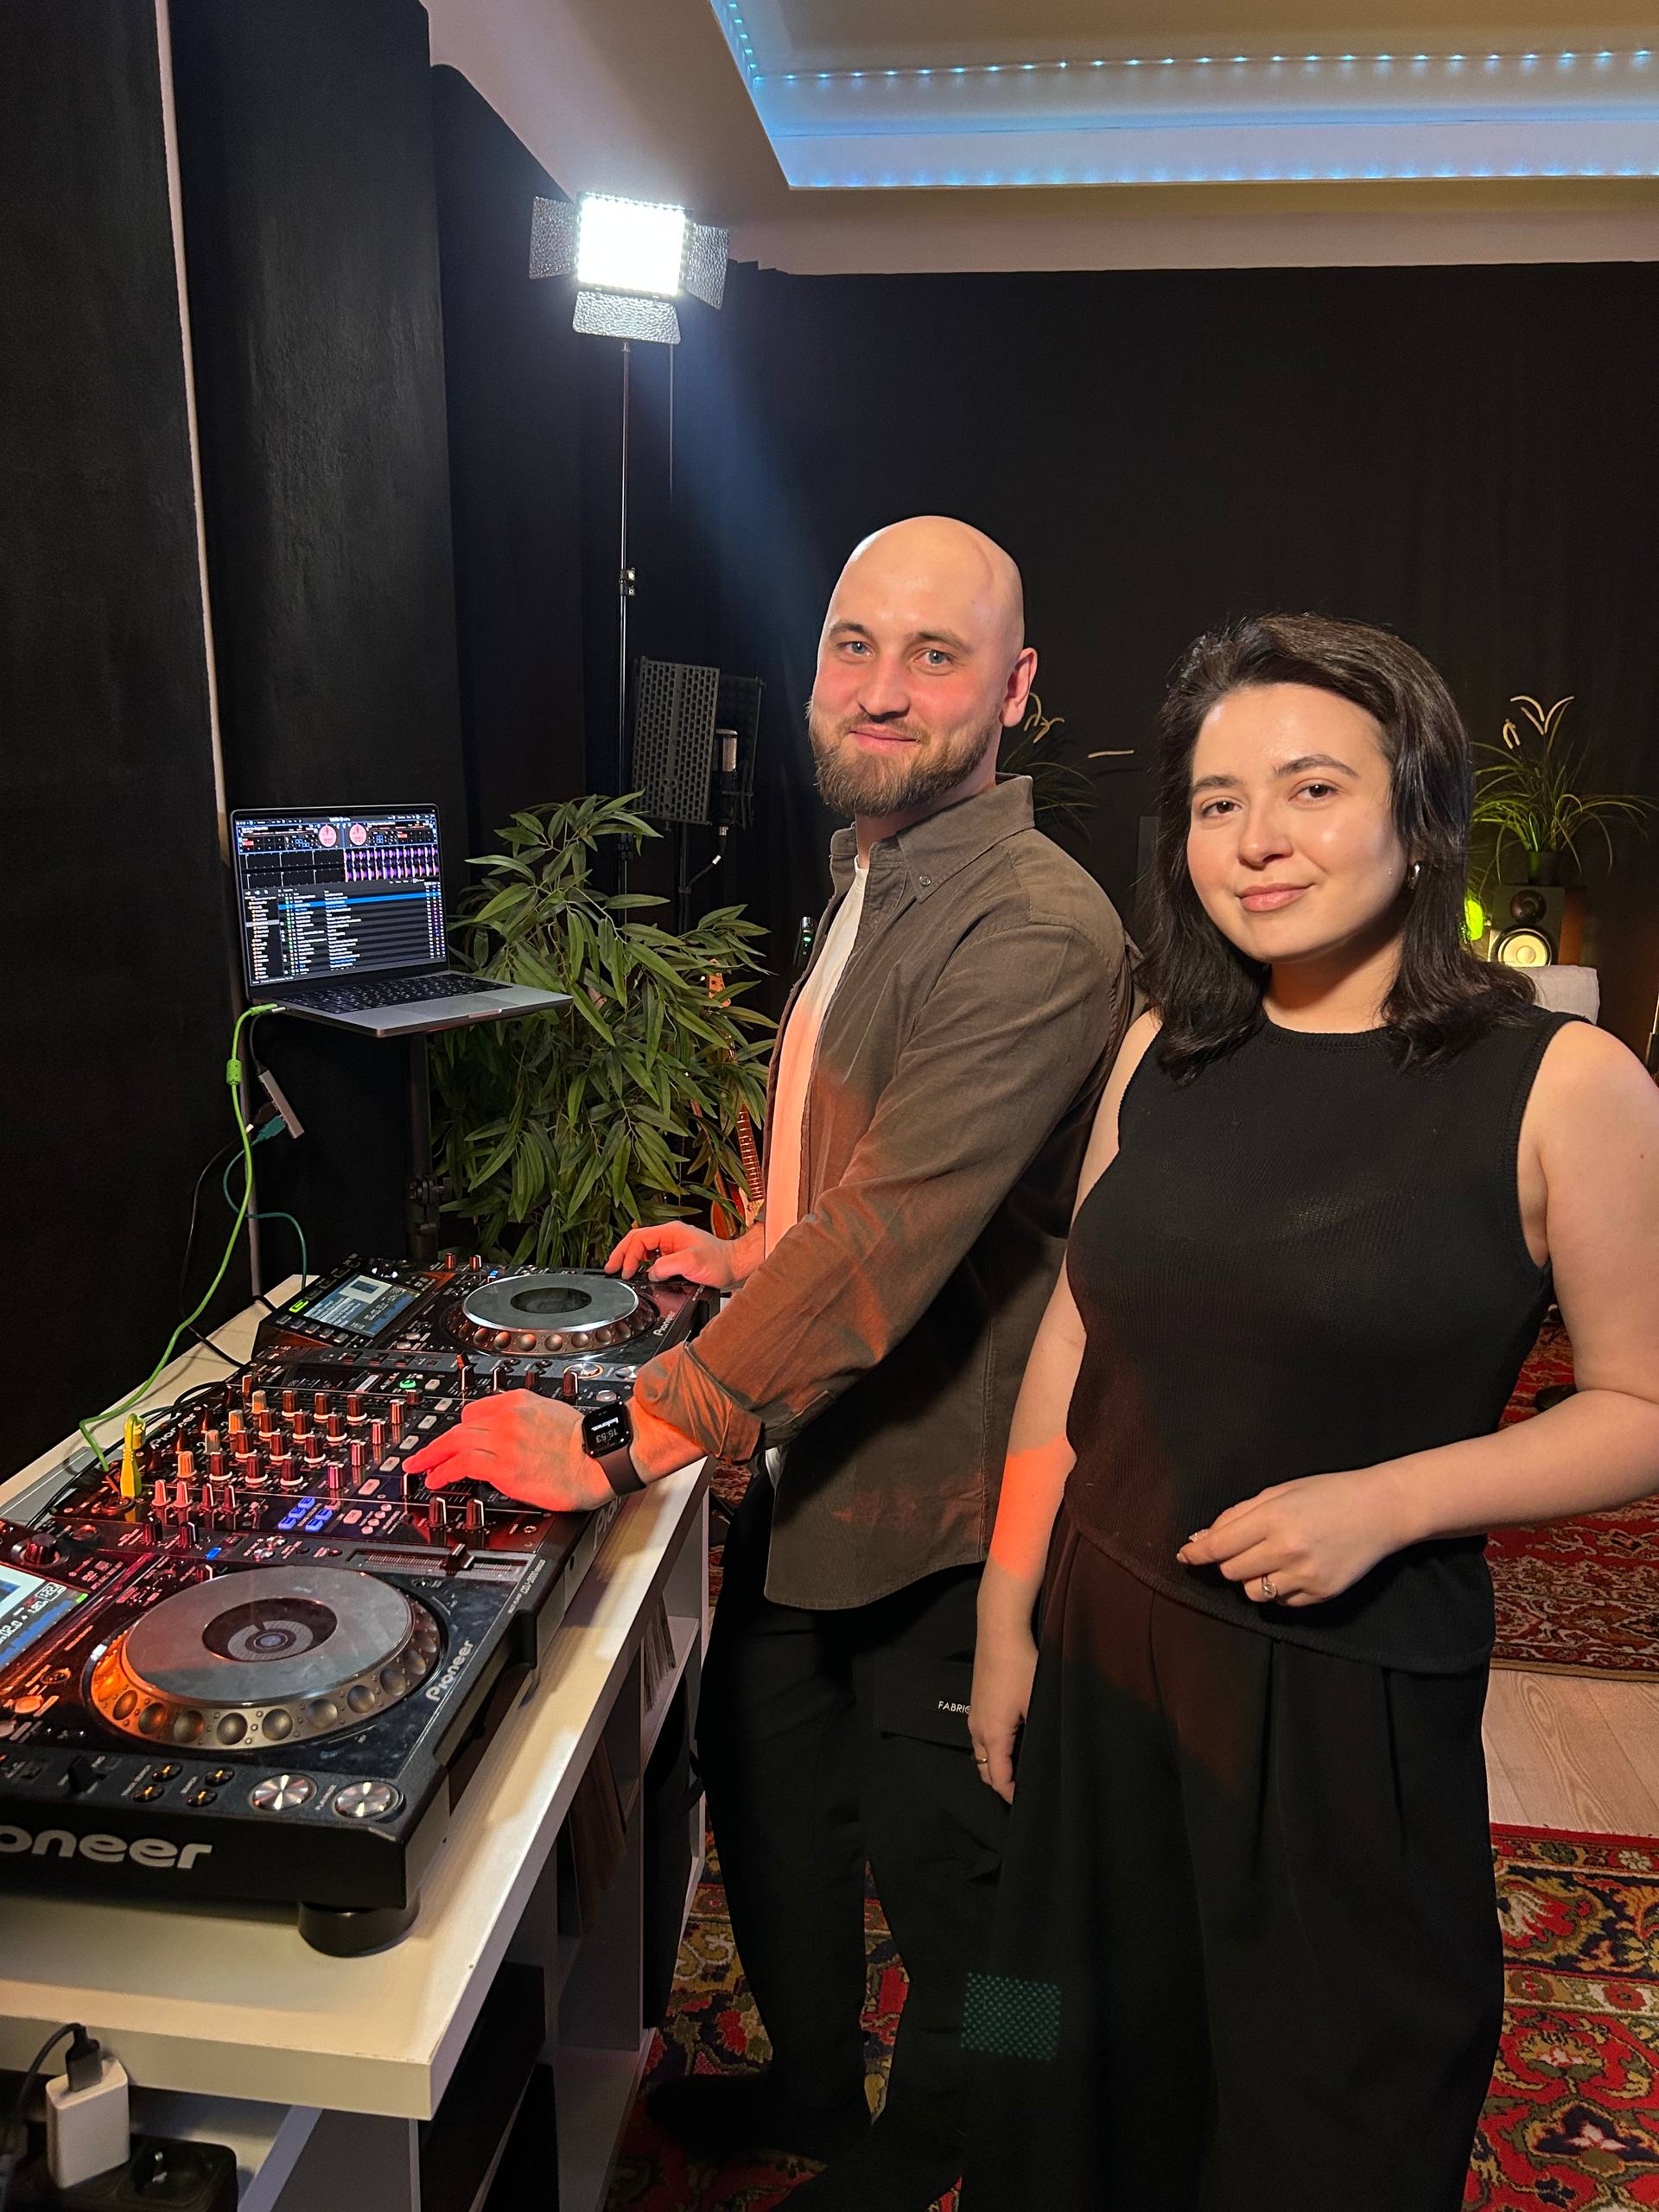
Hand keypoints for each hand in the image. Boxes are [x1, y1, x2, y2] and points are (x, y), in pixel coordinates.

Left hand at [406, 1389, 614, 1512]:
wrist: (600, 1458)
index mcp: (519, 1401)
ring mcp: (504, 1441)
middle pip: (459, 1427)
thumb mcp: (552, 1414)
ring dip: (432, 1457)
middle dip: (435, 1444)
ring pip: (454, 1443)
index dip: (460, 1429)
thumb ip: (527, 1420)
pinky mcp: (503, 1466)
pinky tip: (437, 1480)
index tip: (452, 1440)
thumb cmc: (586, 1444)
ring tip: (420, 1470)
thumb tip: (512, 1438)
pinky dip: (444, 1472)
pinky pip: (462, 1465)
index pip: (475, 1410)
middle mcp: (507, 1417)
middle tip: (419, 1456)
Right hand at [606, 1219, 735, 1290]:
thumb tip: (650, 1272)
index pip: (639, 1239)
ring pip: (642, 1247)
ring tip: (620, 1270)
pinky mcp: (675, 1255)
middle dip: (621, 1254)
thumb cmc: (719, 1262)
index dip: (628, 1255)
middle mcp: (669, 1236)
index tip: (626, 1272)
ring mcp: (672, 1245)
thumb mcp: (692, 1262)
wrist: (734, 1266)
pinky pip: (652, 1256)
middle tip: (610, 1268)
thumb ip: (667, 1266)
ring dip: (630, 1258)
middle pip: (636, 1240)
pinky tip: (639, 1273)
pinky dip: (641, 1264)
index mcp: (670, 1232)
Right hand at [968, 1621, 1038, 1803]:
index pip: (998, 1779)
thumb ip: (1038, 1736)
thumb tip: (1046, 1759)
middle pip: (986, 1770)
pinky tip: (1015, 1740)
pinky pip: (981, 1737)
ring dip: (998, 1765)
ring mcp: (974, 1715)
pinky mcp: (977, 1703)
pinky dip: (995, 1748)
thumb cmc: (1021, 1668)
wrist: (1000, 1633)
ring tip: (1023, 1767)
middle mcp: (977, 1729)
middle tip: (1027, 1789)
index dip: (1012, 1795)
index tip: (1029, 1804)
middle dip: (1003, 1784)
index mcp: (992, 1735)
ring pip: (982, 1753)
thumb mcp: (1036, 1705)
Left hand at [1175, 1467, 1408, 1606]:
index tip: (1184, 1555)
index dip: (1196, 1553)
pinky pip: (1282, 1603)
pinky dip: (1280, 1589)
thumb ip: (1237, 1515)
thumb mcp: (1278, 1492)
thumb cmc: (1326, 1494)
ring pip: (1254, 1593)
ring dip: (1253, 1579)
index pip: (1219, 1546)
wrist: (1380, 1511)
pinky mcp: (1321, 1594)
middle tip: (1247, 1546)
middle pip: (1232, 1572)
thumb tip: (1200, 1539)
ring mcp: (1305, 1576)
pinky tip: (1295, 1569)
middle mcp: (1287, 1550)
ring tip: (1272, 1559)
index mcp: (1273, 1518)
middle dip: (1230, 1561)